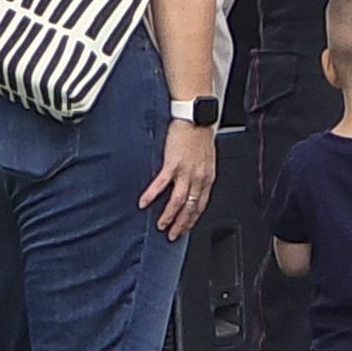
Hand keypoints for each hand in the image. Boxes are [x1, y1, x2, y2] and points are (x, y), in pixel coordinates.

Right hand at [139, 120, 216, 239]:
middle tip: (173, 235)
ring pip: (178, 201)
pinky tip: (144, 203)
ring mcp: (186, 171)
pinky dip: (152, 196)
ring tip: (161, 226)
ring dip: (168, 216)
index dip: (193, 219)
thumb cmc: (200, 132)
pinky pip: (161, 185)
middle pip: (190, 207)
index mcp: (208, 176)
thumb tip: (193, 183)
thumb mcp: (206, 157)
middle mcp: (199, 177)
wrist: (196, 115)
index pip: (201, 204)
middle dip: (182, 224)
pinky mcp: (173, 163)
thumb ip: (200, 172)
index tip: (186, 227)